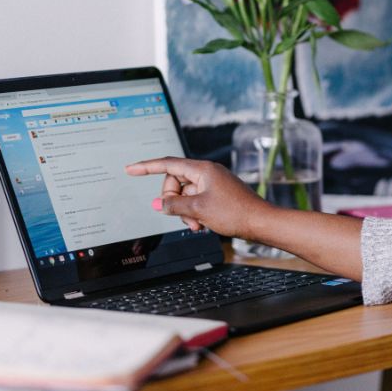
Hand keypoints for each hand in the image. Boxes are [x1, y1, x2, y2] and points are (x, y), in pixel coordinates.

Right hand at [125, 157, 272, 237]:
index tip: (131, 169)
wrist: (260, 222)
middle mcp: (207, 173)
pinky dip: (195, 213)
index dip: (146, 167)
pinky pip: (196, 201)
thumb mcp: (198, 210)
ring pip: (185, 195)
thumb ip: (174, 205)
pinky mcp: (217, 195)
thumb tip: (158, 203)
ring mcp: (213, 184)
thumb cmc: (235, 213)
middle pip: (175, 182)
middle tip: (182, 217)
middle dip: (173, 201)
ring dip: (185, 212)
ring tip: (197, 225)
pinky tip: (203, 225)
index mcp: (202, 169)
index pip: (167, 164)